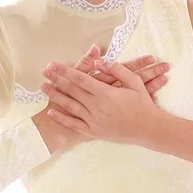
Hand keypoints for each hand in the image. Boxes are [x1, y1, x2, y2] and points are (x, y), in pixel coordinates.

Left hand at [39, 47, 168, 147]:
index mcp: (106, 93)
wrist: (149, 129)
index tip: (54, 64)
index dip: (65, 70)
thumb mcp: (135, 82)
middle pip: (72, 90)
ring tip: (43, 87)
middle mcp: (96, 106)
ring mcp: (93, 120)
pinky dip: (61, 118)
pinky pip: (74, 124)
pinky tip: (51, 112)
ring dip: (55, 96)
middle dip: (56, 79)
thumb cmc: (143, 104)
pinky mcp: (94, 131)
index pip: (80, 78)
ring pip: (70, 106)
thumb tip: (99, 61)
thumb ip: (117, 70)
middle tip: (44, 71)